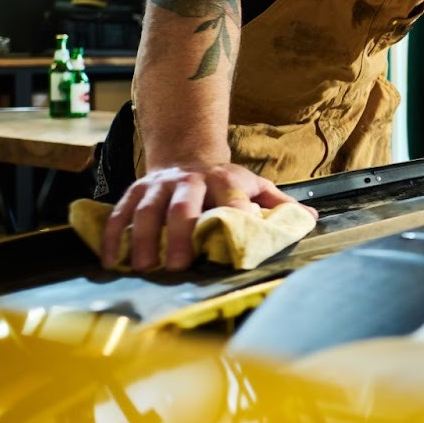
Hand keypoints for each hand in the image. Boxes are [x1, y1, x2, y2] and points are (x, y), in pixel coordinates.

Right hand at [100, 163, 313, 272]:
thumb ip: (279, 204)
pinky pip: (118, 213)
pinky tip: (111, 260)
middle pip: (183, 206)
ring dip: (143, 239)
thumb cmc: (225, 182)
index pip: (233, 198)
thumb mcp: (255, 186)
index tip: (238, 243)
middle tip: (179, 265)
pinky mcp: (135, 192)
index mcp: (225, 180)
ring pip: (147, 210)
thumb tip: (312, 219)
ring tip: (143, 267)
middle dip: (181, 234)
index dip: (236, 216)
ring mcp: (159, 186)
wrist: (186, 155)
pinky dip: (112, 236)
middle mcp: (190, 181)